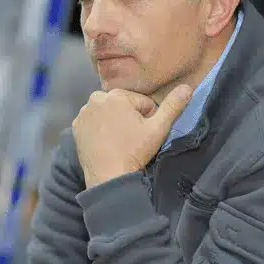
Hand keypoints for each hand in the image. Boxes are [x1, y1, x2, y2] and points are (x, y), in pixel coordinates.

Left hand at [72, 85, 192, 187]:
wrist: (108, 177)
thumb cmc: (134, 151)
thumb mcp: (159, 129)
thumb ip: (173, 106)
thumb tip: (187, 87)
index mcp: (116, 95)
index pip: (142, 103)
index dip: (148, 119)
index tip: (144, 135)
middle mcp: (96, 98)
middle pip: (124, 106)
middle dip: (130, 119)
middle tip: (132, 139)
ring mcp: (84, 113)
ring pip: (109, 113)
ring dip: (115, 123)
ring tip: (119, 142)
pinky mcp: (76, 127)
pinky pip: (94, 123)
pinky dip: (101, 130)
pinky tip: (106, 143)